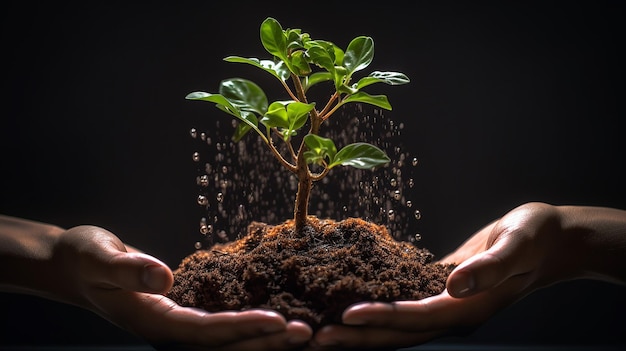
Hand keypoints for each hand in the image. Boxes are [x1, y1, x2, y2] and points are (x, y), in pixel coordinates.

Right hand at [0, 216, 311, 349]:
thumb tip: (164, 276)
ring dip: (263, 339)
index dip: (242, 328)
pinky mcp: (183, 316)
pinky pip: (221, 328)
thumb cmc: (85, 257)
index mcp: (152, 320)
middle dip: (264, 341)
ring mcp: (177, 327)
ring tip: (303, 332)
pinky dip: (249, 326)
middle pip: (223, 345)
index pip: (204, 331)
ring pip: (226, 342)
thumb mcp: (99, 256)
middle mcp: (168, 331)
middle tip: (306, 333)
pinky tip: (276, 318)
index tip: (279, 321)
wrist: (74, 266)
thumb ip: (128, 268)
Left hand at [310, 202, 625, 349]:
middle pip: (398, 332)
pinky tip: (349, 302)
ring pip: (395, 322)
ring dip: (360, 329)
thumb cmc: (535, 236)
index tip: (346, 317)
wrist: (547, 239)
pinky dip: (376, 305)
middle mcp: (452, 311)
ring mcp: (444, 303)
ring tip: (321, 330)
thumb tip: (454, 285)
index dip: (382, 317)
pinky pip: (402, 301)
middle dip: (359, 337)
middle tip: (316, 339)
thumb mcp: (517, 244)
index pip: (418, 317)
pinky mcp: (438, 288)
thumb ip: (490, 267)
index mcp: (469, 306)